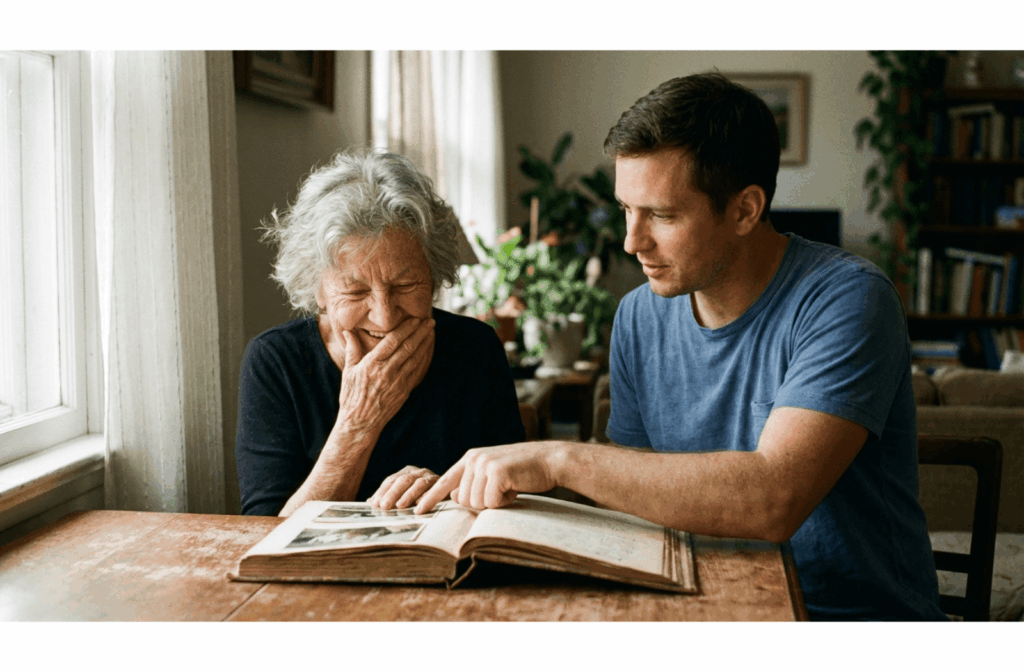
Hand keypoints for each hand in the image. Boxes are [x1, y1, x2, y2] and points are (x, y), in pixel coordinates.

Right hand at [336, 316, 434, 437]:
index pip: (392, 341)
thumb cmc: (351, 396)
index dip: (405, 328)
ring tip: (431, 332)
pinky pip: (417, 372)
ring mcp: (398, 382)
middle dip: (420, 332)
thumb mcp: (348, 371)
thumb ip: (352, 349)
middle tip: (429, 321)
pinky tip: (428, 351)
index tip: (415, 319)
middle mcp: (387, 371)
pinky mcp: (404, 391)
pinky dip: (424, 359)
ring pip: (415, 358)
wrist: (360, 422)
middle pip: (408, 347)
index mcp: (372, 364)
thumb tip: (348, 331)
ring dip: (425, 343)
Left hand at [367, 465, 438, 509]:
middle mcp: (418, 472)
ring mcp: (431, 477)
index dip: (383, 491)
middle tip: (384, 506)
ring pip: (418, 483)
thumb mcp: (404, 496)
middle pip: (403, 480)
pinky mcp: (443, 485)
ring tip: (400, 506)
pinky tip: (420, 505)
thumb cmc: (422, 498)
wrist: (450, 494)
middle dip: (392, 493)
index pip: (391, 480)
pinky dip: (427, 497)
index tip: (375, 504)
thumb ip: (389, 498)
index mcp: (407, 473)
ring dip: (408, 495)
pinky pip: (434, 490)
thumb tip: (370, 502)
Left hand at [414, 443, 562, 513]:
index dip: (430, 497)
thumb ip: (473, 483)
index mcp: (470, 458)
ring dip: (494, 503)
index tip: (417, 510)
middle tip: (500, 491)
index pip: (444, 480)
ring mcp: (485, 464)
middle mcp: (474, 459)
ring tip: (508, 488)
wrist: (549, 460)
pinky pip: (491, 502)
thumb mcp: (493, 473)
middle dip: (482, 504)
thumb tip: (454, 496)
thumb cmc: (522, 470)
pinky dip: (504, 502)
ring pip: (476, 503)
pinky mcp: (497, 471)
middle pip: (463, 500)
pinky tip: (514, 488)